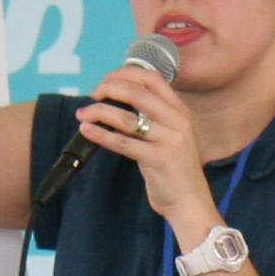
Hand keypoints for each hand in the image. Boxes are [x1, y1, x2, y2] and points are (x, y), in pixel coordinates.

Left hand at [76, 59, 216, 233]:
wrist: (191, 202)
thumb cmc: (174, 170)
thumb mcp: (169, 136)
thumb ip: (151, 118)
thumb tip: (115, 103)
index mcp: (180, 111)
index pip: (152, 78)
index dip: (125, 74)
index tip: (106, 80)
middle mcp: (178, 121)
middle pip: (137, 93)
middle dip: (109, 89)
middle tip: (93, 95)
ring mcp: (170, 140)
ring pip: (128, 118)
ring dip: (100, 112)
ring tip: (83, 114)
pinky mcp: (159, 160)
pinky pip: (124, 143)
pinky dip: (101, 135)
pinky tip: (87, 131)